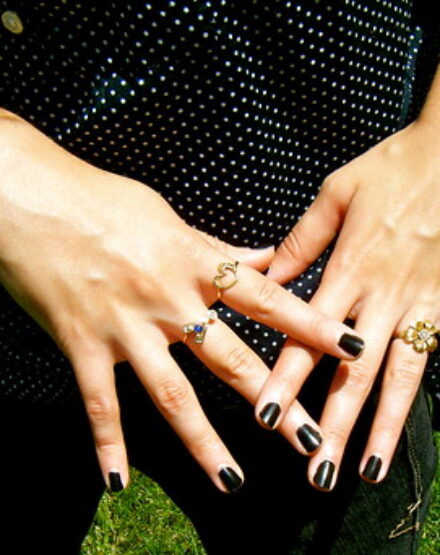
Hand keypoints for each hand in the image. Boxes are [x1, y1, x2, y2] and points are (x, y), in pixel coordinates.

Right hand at [0, 111, 360, 491]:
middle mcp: (167, 300)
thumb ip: (218, 248)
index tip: (351, 348)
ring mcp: (125, 328)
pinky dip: (108, 443)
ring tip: (233, 481)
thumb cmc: (102, 200)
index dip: (312, 325)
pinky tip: (118, 480)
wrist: (34, 199)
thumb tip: (263, 258)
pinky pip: (99, 403)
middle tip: (308, 437)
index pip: (267, 298)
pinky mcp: (82, 344)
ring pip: (172, 395)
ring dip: (204, 443)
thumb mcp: (170, 218)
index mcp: (193, 261)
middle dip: (272, 400)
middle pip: (230, 359)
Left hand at [258, 118, 439, 489]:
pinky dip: (413, 397)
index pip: (307, 335)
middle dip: (331, 422)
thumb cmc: (391, 169)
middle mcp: (380, 296)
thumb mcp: (336, 193)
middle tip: (314, 472)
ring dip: (378, 426)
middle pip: (350, 370)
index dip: (286, 377)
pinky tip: (400, 426)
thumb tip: (267, 274)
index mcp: (347, 267)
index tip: (267, 416)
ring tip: (363, 470)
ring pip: (395, 376)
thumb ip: (301, 240)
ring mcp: (416, 304)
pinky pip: (426, 358)